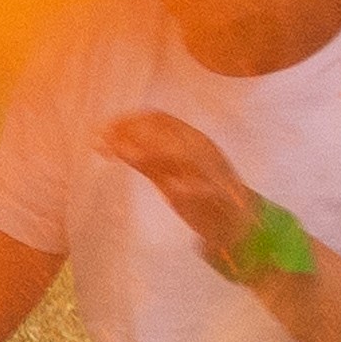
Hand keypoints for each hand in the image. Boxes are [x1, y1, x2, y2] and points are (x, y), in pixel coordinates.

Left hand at [97, 107, 259, 263]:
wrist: (239, 222)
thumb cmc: (198, 195)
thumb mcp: (167, 174)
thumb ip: (144, 160)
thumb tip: (112, 144)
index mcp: (192, 139)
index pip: (160, 119)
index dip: (129, 121)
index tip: (102, 130)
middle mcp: (202, 150)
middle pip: (167, 132)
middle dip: (133, 133)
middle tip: (101, 140)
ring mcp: (212, 172)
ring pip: (186, 154)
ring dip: (154, 152)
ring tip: (125, 154)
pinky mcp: (221, 198)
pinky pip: (207, 189)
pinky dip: (189, 187)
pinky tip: (171, 189)